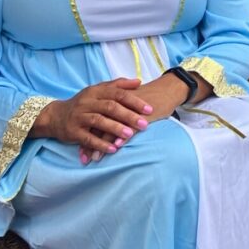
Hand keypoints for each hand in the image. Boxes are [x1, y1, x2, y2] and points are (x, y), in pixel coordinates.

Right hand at [33, 78, 152, 159]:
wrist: (55, 116)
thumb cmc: (84, 103)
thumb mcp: (98, 91)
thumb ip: (118, 85)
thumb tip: (139, 81)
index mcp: (96, 91)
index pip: (118, 94)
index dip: (134, 101)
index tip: (150, 109)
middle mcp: (87, 102)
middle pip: (110, 107)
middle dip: (128, 116)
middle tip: (144, 124)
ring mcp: (79, 117)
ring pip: (99, 121)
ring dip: (115, 128)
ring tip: (129, 135)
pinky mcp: (72, 131)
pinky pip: (87, 138)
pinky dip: (100, 144)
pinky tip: (113, 149)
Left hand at [77, 73, 194, 163]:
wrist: (168, 89)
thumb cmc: (149, 97)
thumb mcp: (129, 101)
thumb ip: (116, 110)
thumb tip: (104, 124)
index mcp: (112, 100)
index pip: (94, 118)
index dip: (86, 133)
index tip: (80, 148)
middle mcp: (117, 104)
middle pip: (98, 125)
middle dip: (89, 143)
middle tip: (83, 158)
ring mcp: (129, 110)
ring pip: (110, 128)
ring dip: (102, 145)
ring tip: (95, 158)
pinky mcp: (141, 115)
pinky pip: (129, 128)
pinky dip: (121, 137)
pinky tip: (116, 147)